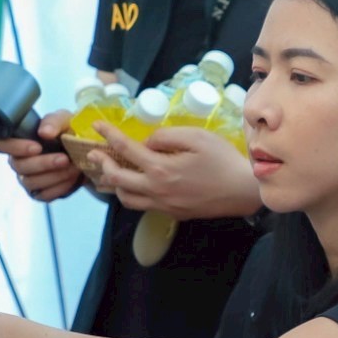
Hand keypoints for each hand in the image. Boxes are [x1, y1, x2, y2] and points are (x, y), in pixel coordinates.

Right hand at [0, 109, 82, 202]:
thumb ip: (53, 122)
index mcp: (19, 141)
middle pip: (19, 166)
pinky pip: (44, 195)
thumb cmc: (68, 131)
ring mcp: (28, 179)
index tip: (37, 147)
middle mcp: (19, 161)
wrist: (85, 150)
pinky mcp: (40, 193)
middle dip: (43, 163)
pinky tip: (72, 178)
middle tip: (64, 158)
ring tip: (72, 168)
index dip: (14, 148)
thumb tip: (44, 132)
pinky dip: (60, 187)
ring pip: (30, 182)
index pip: (1, 145)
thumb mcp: (64, 120)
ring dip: (53, 176)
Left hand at [87, 122, 260, 220]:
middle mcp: (157, 189)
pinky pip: (144, 205)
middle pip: (117, 178)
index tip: (96, 125)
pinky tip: (136, 185)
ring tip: (111, 173)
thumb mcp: (197, 137)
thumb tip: (147, 143)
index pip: (125, 148)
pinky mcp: (172, 213)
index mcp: (161, 168)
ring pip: (126, 198)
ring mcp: (164, 205)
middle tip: (94, 154)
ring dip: (114, 184)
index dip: (108, 134)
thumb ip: (166, 136)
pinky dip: (133, 194)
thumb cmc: (223, 160)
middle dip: (101, 164)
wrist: (242, 191)